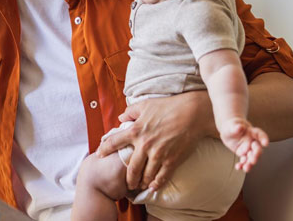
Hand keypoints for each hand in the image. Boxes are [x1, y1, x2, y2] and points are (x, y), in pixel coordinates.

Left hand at [96, 92, 211, 191]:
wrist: (192, 113)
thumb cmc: (168, 106)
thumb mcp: (145, 105)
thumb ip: (130, 111)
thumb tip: (121, 117)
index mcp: (135, 130)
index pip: (114, 142)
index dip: (105, 149)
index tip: (99, 154)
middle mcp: (144, 145)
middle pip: (130, 167)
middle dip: (127, 178)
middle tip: (126, 183)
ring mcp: (158, 154)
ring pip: (145, 175)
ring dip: (141, 182)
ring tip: (139, 186)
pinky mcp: (172, 160)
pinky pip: (161, 177)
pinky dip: (156, 184)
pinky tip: (153, 187)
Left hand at [219, 117, 268, 171]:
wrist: (229, 131)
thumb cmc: (232, 126)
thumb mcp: (232, 125)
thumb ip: (236, 127)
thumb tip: (240, 127)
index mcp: (252, 132)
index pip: (260, 134)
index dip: (264, 139)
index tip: (265, 144)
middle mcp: (252, 141)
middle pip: (257, 148)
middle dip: (256, 155)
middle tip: (253, 161)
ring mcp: (248, 149)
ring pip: (251, 157)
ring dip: (250, 163)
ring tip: (246, 168)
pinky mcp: (243, 154)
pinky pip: (244, 160)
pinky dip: (241, 165)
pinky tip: (238, 167)